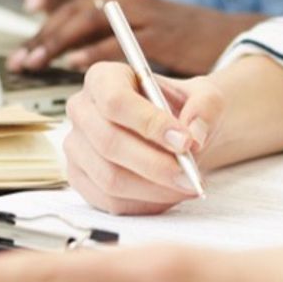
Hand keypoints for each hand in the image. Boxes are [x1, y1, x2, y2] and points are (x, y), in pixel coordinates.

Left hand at [8, 0, 261, 75]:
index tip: (22, 54)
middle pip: (74, 10)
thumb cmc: (179, 32)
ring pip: (90, 18)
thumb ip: (107, 0)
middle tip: (22, 61)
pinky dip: (96, 50)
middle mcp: (128, 0)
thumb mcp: (140, 15)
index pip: (71, 5)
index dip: (43, 28)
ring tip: (37, 61)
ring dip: (59, 40)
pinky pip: (122, 40)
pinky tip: (75, 63)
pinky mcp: (161, 33)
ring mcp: (145, 14)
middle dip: (44, 35)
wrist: (226, 34)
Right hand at [61, 62, 223, 214]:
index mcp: (104, 78)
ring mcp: (76, 147)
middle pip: (108, 143)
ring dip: (154, 189)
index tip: (184, 142)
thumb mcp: (205, 97)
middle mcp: (82, 110)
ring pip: (110, 178)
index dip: (149, 123)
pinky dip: (145, 203)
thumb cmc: (184, 110)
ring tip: (185, 185)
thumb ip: (205, 108)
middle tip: (189, 175)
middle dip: (155, 164)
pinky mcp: (81, 179)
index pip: (115, 100)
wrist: (177, 135)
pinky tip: (169, 193)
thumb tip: (194, 135)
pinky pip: (110, 201)